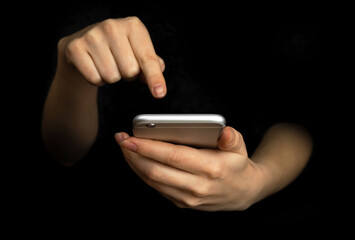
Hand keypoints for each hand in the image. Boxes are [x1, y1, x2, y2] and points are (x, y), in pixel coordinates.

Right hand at [57, 17, 165, 97]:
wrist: (85, 45)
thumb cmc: (119, 50)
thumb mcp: (139, 53)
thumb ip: (153, 66)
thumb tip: (157, 83)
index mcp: (133, 26)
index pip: (148, 59)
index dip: (155, 78)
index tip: (159, 93)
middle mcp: (112, 26)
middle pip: (130, 71)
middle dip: (128, 75)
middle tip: (120, 64)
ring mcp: (92, 35)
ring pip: (112, 77)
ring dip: (112, 77)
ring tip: (107, 64)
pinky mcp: (75, 47)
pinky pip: (94, 79)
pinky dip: (97, 80)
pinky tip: (94, 66)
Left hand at [115, 127, 265, 210]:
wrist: (242, 193)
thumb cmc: (237, 164)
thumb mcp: (239, 147)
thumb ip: (231, 138)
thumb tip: (223, 132)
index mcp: (210, 168)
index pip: (172, 156)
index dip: (148, 147)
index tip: (130, 137)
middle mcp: (197, 187)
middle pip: (155, 170)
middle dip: (133, 154)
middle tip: (121, 139)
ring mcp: (188, 198)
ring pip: (152, 181)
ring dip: (134, 164)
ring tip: (125, 147)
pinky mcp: (182, 203)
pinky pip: (157, 187)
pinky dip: (142, 173)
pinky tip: (136, 160)